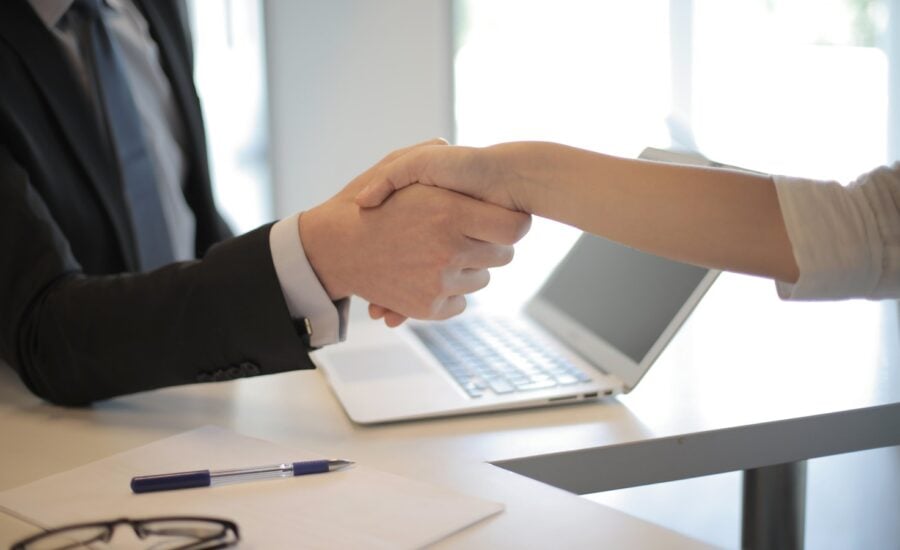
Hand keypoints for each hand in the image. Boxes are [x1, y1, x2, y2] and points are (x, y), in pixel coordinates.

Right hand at [299, 142, 530, 325]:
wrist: (332, 248)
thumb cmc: (364, 203)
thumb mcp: (394, 166)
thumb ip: (428, 154)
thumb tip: (450, 146)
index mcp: (450, 213)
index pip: (515, 227)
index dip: (511, 222)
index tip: (500, 219)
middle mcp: (449, 250)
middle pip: (503, 256)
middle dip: (488, 245)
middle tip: (468, 235)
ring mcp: (439, 282)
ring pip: (481, 280)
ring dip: (468, 269)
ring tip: (440, 253)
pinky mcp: (428, 308)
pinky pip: (460, 302)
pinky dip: (450, 293)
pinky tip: (430, 276)